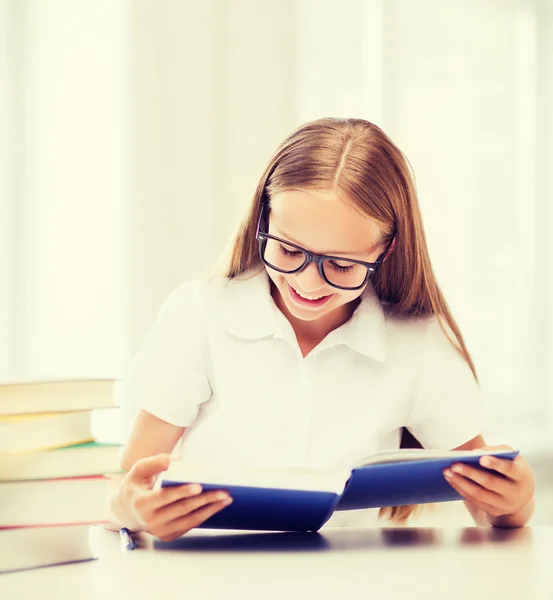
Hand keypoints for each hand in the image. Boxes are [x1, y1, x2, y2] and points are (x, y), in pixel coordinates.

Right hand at [112, 454, 232, 541]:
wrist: (126, 511)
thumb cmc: (135, 485)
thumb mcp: (139, 469)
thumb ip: (156, 461)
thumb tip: (178, 460)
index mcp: (141, 502)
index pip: (165, 497)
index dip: (183, 492)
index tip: (199, 486)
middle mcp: (150, 520)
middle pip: (182, 509)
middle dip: (205, 500)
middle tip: (223, 491)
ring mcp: (159, 531)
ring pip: (189, 520)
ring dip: (210, 509)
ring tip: (226, 499)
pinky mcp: (168, 536)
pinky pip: (189, 525)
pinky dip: (204, 516)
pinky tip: (216, 506)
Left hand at [443, 444, 534, 519]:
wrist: (522, 492)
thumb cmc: (511, 466)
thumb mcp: (510, 456)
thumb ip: (495, 451)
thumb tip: (474, 453)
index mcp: (521, 475)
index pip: (509, 469)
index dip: (495, 464)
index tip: (480, 458)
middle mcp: (515, 493)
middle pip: (490, 483)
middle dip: (470, 473)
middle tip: (454, 465)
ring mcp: (505, 505)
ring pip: (480, 494)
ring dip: (461, 482)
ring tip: (447, 472)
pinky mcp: (495, 511)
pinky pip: (475, 501)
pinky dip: (461, 490)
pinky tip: (451, 480)